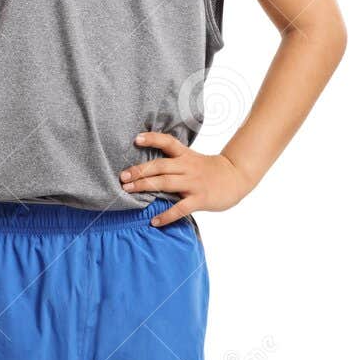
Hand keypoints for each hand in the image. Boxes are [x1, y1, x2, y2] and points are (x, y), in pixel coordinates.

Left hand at [120, 132, 248, 225]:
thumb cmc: (210, 171)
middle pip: (160, 166)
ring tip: (128, 191)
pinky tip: (154, 221)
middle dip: (139, 171)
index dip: (152, 139)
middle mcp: (188, 167)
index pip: (168, 142)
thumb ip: (174, 162)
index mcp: (185, 156)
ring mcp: (194, 183)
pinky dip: (166, 215)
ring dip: (145, 187)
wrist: (236, 177)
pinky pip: (180, 208)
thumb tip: (148, 168)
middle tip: (122, 176)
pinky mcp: (200, 199)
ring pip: (166, 183)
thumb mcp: (193, 160)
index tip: (136, 139)